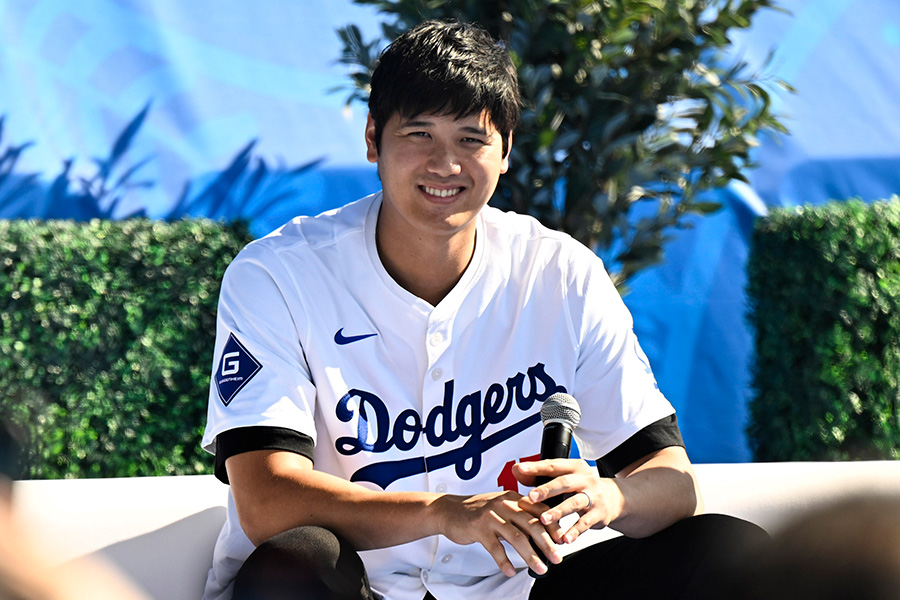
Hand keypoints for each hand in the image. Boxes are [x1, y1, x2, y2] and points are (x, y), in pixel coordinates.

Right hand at [433, 490, 563, 576]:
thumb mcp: (502, 507)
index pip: (540, 510)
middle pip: (532, 524)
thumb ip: (521, 517)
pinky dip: (504, 561)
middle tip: (557, 558)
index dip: (554, 525)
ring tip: (540, 568)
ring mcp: (491, 516)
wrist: (450, 510)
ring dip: (530, 556)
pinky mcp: (478, 528)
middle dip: (548, 543)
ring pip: (516, 537)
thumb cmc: (479, 511)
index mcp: (513, 498)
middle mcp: (505, 504)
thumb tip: (545, 535)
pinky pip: (495, 548)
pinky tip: (510, 571)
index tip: (564, 540)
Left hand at [514, 458, 622, 544]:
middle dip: (547, 490)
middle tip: (531, 497)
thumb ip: (539, 475)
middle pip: (564, 483)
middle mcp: (584, 479)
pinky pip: (585, 523)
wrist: (614, 498)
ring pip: (574, 503)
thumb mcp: (564, 477)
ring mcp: (593, 496)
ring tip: (544, 519)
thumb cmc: (582, 486)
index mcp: (573, 467)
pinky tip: (564, 539)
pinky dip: (574, 531)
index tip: (520, 469)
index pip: (552, 465)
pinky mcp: (599, 514)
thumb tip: (517, 470)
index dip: (536, 467)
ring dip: (558, 512)